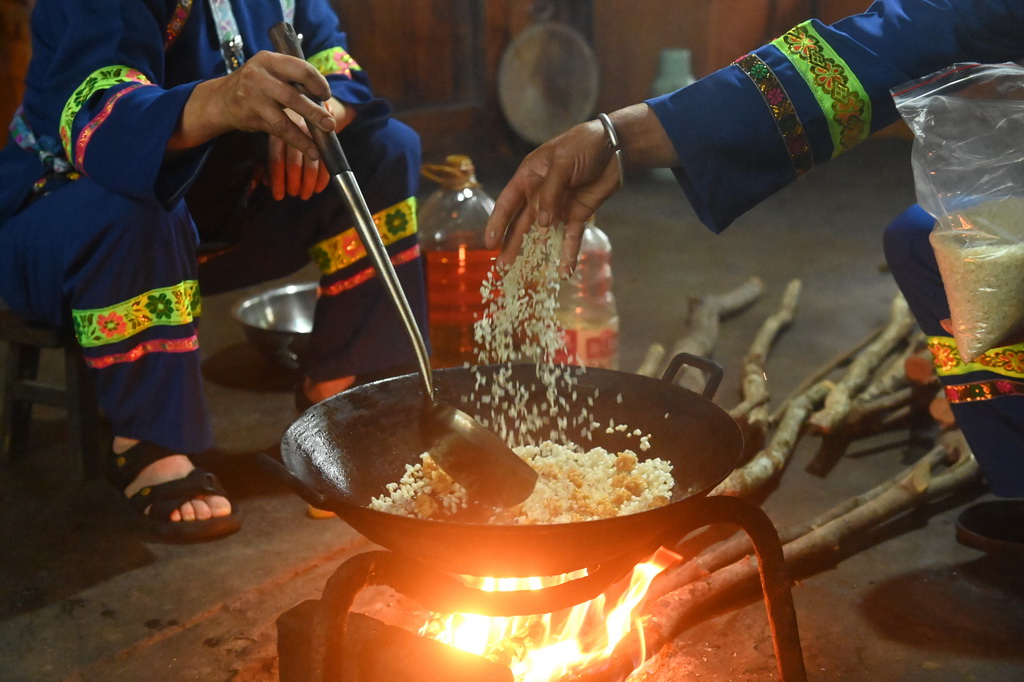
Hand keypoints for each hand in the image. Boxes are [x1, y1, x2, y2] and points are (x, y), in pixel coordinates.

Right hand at [171, 51, 336, 161]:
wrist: (221, 99)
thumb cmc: (256, 85)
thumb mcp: (271, 73)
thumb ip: (293, 81)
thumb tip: (324, 102)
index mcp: (269, 60)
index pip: (301, 69)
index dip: (318, 83)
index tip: (326, 95)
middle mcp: (259, 76)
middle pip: (293, 96)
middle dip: (315, 112)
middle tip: (330, 124)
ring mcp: (252, 97)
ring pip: (284, 118)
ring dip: (305, 133)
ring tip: (321, 143)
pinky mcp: (250, 116)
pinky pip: (277, 131)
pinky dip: (296, 141)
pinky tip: (310, 150)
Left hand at [265, 98, 354, 199]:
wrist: (309, 93)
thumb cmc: (285, 117)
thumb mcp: (273, 130)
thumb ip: (272, 155)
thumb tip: (264, 181)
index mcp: (276, 125)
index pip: (276, 156)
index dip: (277, 178)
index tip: (279, 195)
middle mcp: (293, 125)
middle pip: (293, 159)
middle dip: (294, 181)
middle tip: (295, 195)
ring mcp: (311, 128)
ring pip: (310, 160)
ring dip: (309, 181)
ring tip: (306, 194)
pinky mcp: (324, 132)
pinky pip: (325, 158)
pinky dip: (322, 175)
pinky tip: (319, 187)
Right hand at [485, 118, 620, 276]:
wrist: (615, 146)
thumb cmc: (583, 145)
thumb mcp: (562, 162)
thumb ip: (551, 192)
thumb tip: (542, 224)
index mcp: (529, 177)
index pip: (508, 203)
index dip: (497, 223)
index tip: (489, 243)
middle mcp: (540, 194)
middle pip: (521, 223)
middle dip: (511, 244)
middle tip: (501, 266)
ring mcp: (559, 207)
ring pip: (542, 234)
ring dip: (534, 253)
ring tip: (523, 272)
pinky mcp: (578, 215)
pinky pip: (571, 237)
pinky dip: (568, 253)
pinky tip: (564, 271)